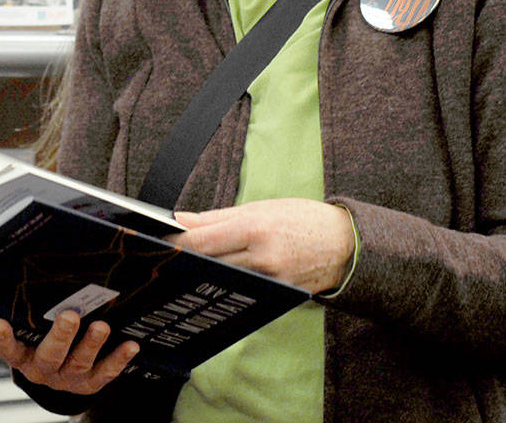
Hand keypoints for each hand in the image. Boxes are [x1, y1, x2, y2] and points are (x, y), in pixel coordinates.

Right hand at [0, 311, 138, 394]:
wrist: (58, 371)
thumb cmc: (43, 336)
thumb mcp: (33, 323)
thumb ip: (34, 304)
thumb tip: (46, 259)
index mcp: (23, 354)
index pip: (7, 348)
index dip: (2, 338)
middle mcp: (42, 368)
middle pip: (49, 356)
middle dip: (60, 336)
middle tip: (69, 316)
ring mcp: (66, 378)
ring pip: (78, 364)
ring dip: (91, 345)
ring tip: (101, 327)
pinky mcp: (88, 383)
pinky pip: (104, 373)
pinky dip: (118, 359)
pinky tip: (130, 345)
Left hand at [168, 198, 354, 293]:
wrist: (345, 245)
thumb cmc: (302, 219)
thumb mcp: (260, 208)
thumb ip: (216, 217)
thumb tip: (180, 220)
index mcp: (254, 227)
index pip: (200, 241)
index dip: (175, 243)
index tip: (160, 242)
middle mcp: (260, 257)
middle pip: (207, 263)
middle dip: (185, 259)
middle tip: (166, 255)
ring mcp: (268, 281)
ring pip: (221, 279)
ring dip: (203, 272)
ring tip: (189, 264)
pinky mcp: (275, 297)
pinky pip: (241, 290)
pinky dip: (227, 282)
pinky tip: (218, 277)